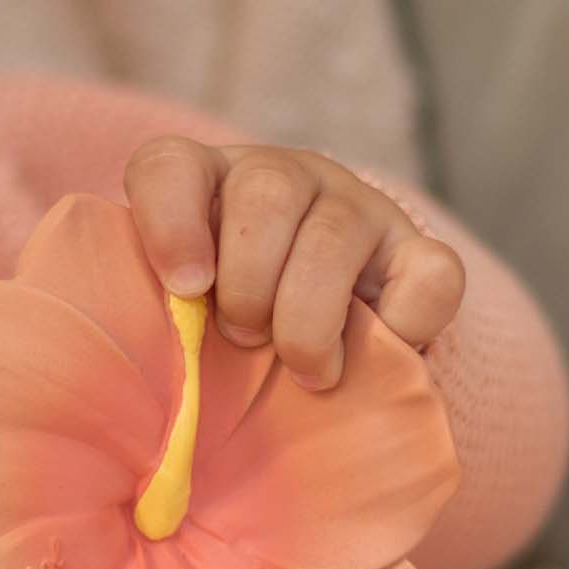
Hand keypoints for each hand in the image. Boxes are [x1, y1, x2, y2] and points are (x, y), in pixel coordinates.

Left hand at [124, 137, 465, 389]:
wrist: (319, 357)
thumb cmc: (228, 342)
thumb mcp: (181, 326)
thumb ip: (156, 331)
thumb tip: (137, 400)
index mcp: (204, 186)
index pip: (169, 168)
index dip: (170, 224)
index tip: (186, 289)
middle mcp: (282, 178)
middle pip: (265, 193)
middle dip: (249, 284)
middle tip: (242, 339)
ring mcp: (357, 209)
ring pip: (336, 233)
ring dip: (308, 316)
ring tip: (302, 370)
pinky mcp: (420, 251)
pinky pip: (431, 275)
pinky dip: (402, 326)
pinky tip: (371, 353)